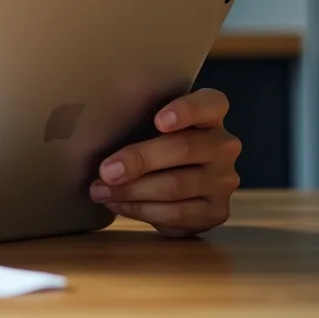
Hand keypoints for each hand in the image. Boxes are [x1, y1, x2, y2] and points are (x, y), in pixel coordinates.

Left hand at [90, 88, 240, 236]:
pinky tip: (119, 204)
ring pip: (176, 185)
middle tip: (106, 171)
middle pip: (183, 148)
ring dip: (132, 190)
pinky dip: (142, 210)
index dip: (186, 111)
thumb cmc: (153, 146)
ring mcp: (224, 179)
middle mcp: (224, 145)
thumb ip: (135, 121)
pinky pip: (178, 213)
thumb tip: (94, 134)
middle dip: (139, 160)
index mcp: (210, 115)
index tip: (159, 121)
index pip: (210, 104)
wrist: (173, 186)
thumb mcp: (146, 126)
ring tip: (101, 191)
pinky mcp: (217, 210)